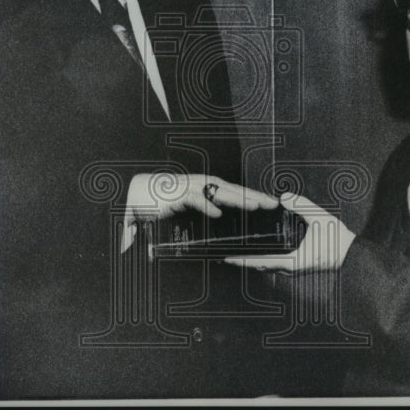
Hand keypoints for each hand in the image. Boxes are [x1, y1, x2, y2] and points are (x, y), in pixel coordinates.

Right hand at [120, 173, 277, 252]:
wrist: (137, 193)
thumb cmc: (164, 202)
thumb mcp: (187, 211)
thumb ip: (201, 216)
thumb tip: (220, 224)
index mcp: (205, 189)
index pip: (232, 191)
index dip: (250, 196)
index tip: (267, 203)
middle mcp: (200, 186)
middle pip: (232, 190)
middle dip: (253, 196)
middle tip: (272, 203)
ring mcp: (189, 188)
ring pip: (218, 193)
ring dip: (236, 199)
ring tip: (255, 207)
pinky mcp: (176, 195)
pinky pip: (194, 200)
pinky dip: (205, 205)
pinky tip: (218, 213)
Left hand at [224, 192, 355, 272]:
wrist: (352, 255)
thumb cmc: (337, 240)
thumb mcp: (320, 218)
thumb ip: (302, 205)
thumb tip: (284, 196)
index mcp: (293, 261)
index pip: (263, 263)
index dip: (244, 261)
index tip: (229, 259)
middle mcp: (290, 268)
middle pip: (261, 267)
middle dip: (244, 261)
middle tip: (226, 255)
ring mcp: (294, 268)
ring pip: (267, 267)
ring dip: (253, 261)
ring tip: (238, 254)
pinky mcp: (297, 264)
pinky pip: (275, 264)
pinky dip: (263, 259)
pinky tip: (259, 251)